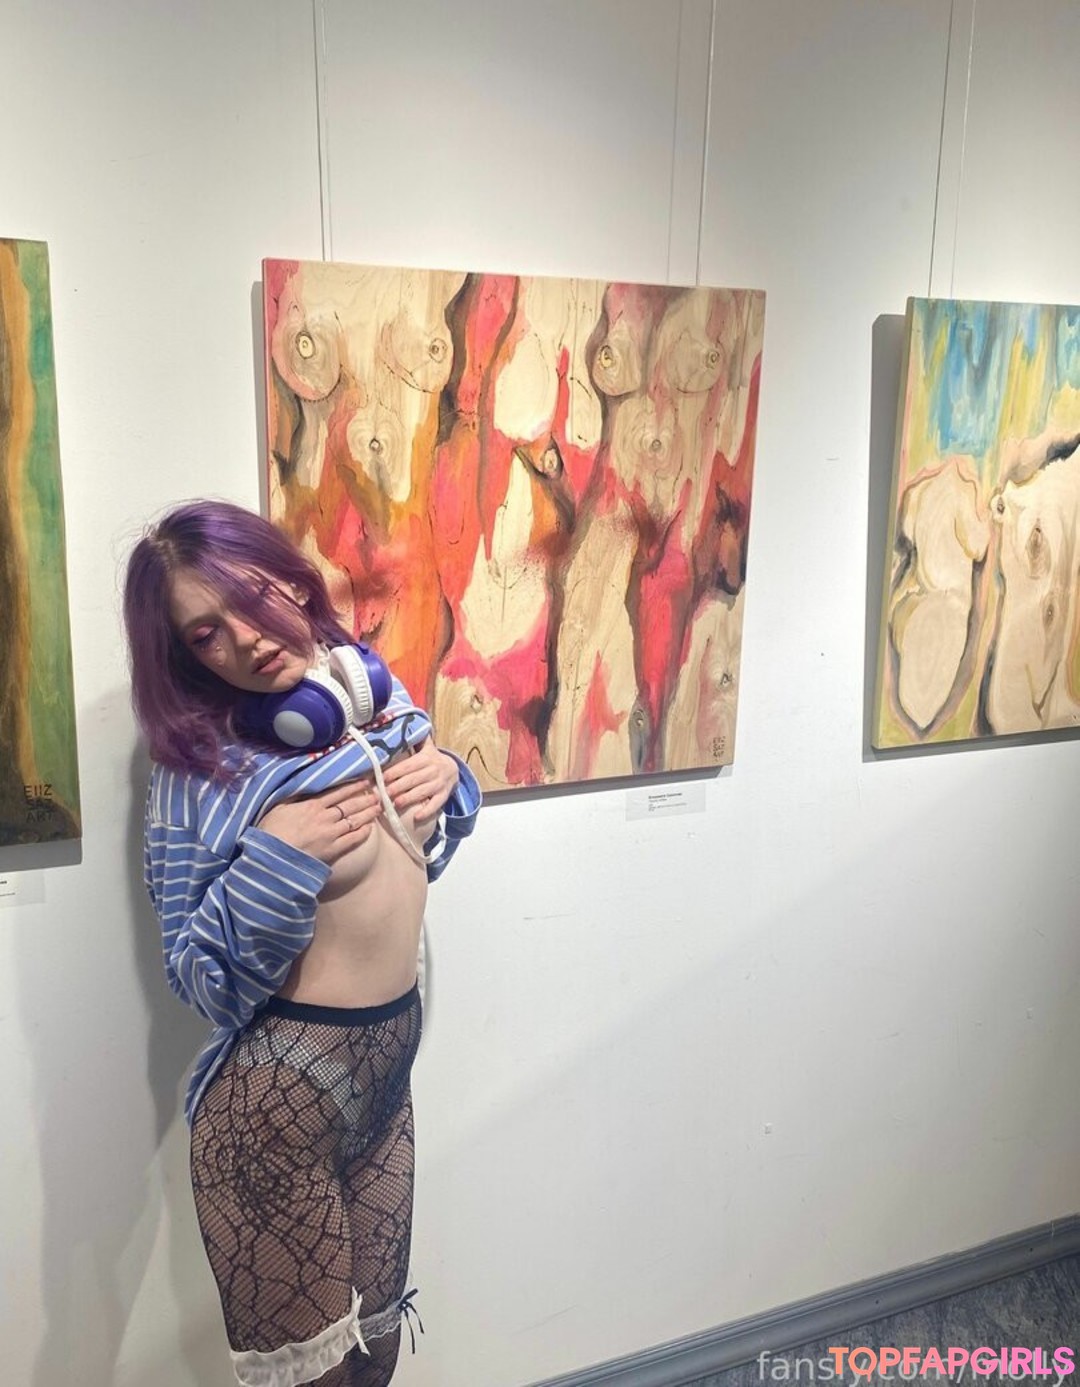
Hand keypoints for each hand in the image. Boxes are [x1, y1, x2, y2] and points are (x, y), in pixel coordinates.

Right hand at [257, 781, 381, 863]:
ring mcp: (330, 834)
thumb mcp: (279, 806)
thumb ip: (295, 797)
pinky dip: (362, 833)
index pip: (338, 793)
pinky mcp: (332, 850)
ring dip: (368, 813)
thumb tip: (304, 787)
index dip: (353, 787)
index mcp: (312, 805)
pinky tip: (370, 828)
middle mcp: (325, 817)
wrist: (272, 856)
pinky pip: (352, 839)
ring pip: (354, 820)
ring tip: (378, 808)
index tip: (365, 782)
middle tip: (378, 794)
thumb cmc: (271, 831)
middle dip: (365, 799)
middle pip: (350, 805)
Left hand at [382, 738, 458, 825]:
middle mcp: (433, 770)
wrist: (454, 770)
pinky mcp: (444, 795)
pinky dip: (427, 811)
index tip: (382, 778)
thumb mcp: (427, 747)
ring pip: (422, 791)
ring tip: (396, 804)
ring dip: (409, 798)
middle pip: (413, 779)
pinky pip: (436, 804)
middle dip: (398, 786)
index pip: (408, 765)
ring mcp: (439, 784)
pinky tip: (416, 817)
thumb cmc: (432, 759)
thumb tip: (406, 723)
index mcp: (426, 758)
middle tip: (384, 794)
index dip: (395, 771)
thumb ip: (416, 739)